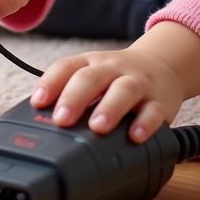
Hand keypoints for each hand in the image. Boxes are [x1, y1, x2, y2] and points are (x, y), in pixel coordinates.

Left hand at [30, 43, 187, 143]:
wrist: (162, 64)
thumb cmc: (117, 77)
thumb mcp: (93, 75)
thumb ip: (70, 92)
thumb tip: (38, 118)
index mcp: (91, 63)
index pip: (66, 67)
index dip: (50, 83)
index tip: (37, 102)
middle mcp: (113, 69)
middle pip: (91, 77)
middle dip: (74, 98)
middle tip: (62, 119)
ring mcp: (138, 83)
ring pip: (124, 90)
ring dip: (109, 108)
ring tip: (97, 127)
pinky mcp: (160, 101)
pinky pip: (154, 110)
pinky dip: (146, 124)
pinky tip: (136, 136)